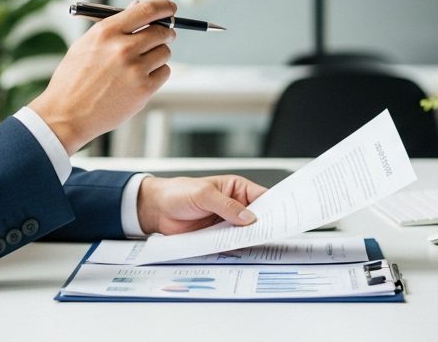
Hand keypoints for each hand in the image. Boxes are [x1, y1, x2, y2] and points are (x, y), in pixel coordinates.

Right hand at [29, 0, 177, 153]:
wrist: (67, 114)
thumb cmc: (74, 79)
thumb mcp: (86, 44)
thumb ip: (114, 24)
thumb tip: (137, 5)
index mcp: (106, 32)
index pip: (146, 10)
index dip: (164, 6)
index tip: (170, 8)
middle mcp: (122, 48)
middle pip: (161, 31)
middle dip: (165, 32)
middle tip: (164, 36)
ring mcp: (134, 69)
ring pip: (164, 52)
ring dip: (158, 55)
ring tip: (140, 64)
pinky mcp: (143, 89)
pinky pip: (164, 72)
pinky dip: (157, 73)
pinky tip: (140, 78)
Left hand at [136, 175, 268, 234]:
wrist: (157, 209)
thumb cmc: (178, 192)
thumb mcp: (204, 195)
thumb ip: (227, 206)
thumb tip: (248, 217)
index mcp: (235, 188)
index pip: (261, 196)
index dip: (273, 206)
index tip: (281, 217)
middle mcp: (234, 205)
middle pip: (256, 217)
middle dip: (263, 225)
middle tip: (270, 233)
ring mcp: (226, 222)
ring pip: (245, 232)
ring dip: (249, 238)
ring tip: (256, 243)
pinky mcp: (217, 236)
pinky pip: (231, 243)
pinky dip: (236, 247)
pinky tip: (240, 249)